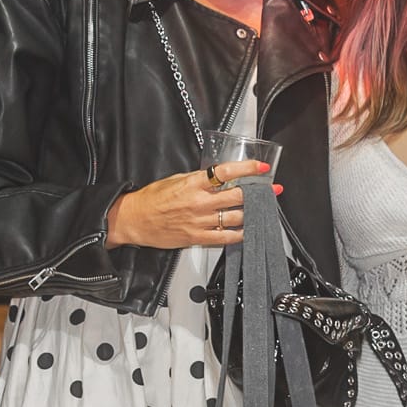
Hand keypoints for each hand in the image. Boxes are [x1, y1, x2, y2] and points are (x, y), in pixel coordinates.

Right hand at [105, 159, 277, 248]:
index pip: (226, 173)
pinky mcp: (197, 237)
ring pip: (236, 217)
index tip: (261, 168)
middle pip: (237, 196)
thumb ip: (199, 179)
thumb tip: (219, 177)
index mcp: (193, 183)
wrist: (135, 220)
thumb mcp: (176, 179)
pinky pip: (225, 238)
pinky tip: (247, 229)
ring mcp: (199, 221)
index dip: (247, 169)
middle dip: (257, 193)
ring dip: (252, 213)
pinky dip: (239, 234)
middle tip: (270, 190)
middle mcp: (199, 202)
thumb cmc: (152, 199)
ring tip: (261, 209)